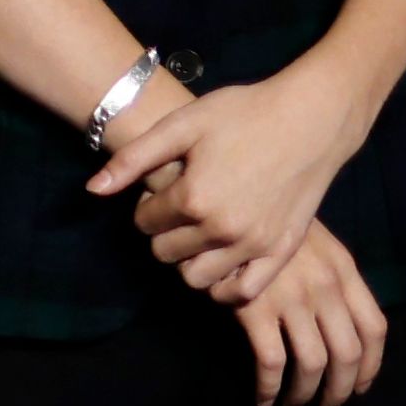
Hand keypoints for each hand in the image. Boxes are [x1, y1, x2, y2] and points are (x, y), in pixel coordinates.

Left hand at [93, 59, 362, 302]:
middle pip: (165, 254)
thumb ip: (134, 159)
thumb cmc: (244, 112)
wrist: (312, 117)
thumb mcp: (183, 124)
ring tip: (202, 232)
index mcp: (193, 198)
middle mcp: (222, 229)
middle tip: (184, 207)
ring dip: (191, 260)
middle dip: (165, 232)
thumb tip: (92, 190)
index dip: (149, 204)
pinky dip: (226, 285)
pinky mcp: (281, 251)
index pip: (145, 223)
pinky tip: (224, 259)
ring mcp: (254, 244)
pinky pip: (242, 293)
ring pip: (196, 278)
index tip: (166, 187)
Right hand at [229, 220, 389, 405]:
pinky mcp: (255, 310)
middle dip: (340, 391)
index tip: (361, 387)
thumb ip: (335, 282)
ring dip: (305, 395)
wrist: (229, 211)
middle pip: (347, 353)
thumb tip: (344, 329)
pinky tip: (263, 400)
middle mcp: (325, 288)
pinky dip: (269, 389)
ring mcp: (291, 299)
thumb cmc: (271, 229)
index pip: (374, 328)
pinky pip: (271, 362)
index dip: (372, 366)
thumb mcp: (316, 246)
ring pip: (312, 363)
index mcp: (345, 271)